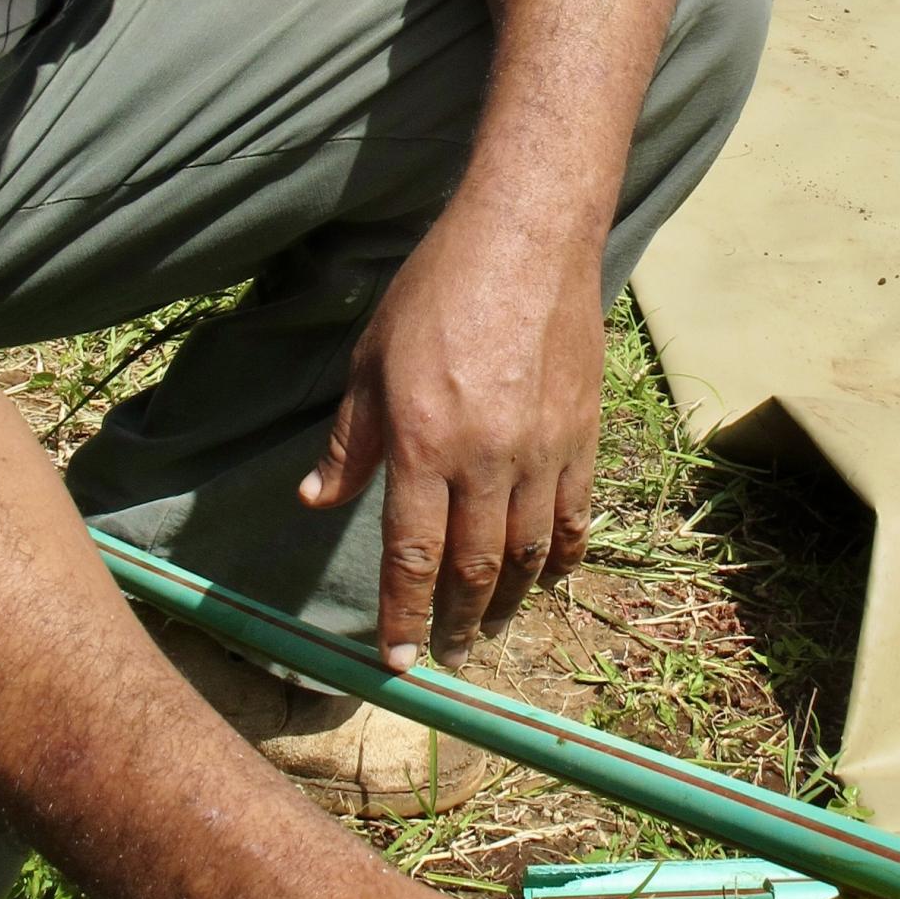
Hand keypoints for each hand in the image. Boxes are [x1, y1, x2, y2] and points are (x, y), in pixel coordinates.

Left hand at [300, 202, 604, 668]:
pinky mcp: (583, 434)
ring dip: (508, 599)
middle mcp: (486, 458)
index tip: (395, 661)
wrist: (527, 238)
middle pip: (474, 566)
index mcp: (423, 442)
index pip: (411, 553)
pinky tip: (548, 575)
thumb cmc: (437, 289)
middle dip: (456, 620)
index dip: (403, 615)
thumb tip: (316, 498)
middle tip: (446, 652)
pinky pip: (576, 515)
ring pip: (528, 551)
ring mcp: (543, 449)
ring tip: (491, 625)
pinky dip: (563, 555)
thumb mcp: (371, 359)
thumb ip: (350, 439)